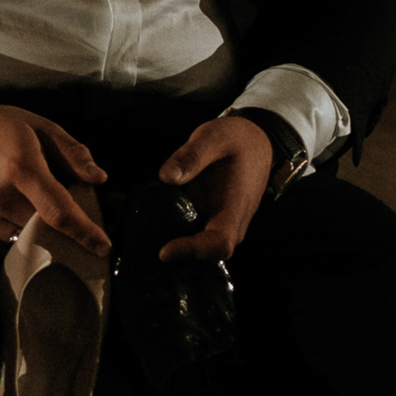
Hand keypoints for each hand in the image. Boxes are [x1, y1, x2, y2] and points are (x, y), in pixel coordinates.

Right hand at [0, 102, 109, 258]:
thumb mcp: (40, 126)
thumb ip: (72, 152)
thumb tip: (98, 178)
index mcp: (22, 168)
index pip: (59, 212)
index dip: (85, 232)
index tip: (103, 246)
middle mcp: (2, 195)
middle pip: (46, 228)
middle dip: (65, 226)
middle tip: (74, 210)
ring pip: (28, 233)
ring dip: (42, 225)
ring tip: (42, 202)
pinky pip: (8, 232)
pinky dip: (22, 224)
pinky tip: (21, 204)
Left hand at [154, 113, 286, 262]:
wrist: (257, 143)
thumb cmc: (237, 140)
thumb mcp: (213, 137)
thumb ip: (192, 156)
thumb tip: (166, 177)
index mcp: (235, 207)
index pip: (220, 244)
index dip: (194, 251)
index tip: (164, 251)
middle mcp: (232, 224)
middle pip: (207, 255)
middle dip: (176, 258)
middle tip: (140, 249)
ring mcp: (223, 225)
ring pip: (200, 250)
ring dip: (173, 249)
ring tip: (138, 241)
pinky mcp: (212, 221)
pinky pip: (195, 237)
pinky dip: (173, 236)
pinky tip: (146, 226)